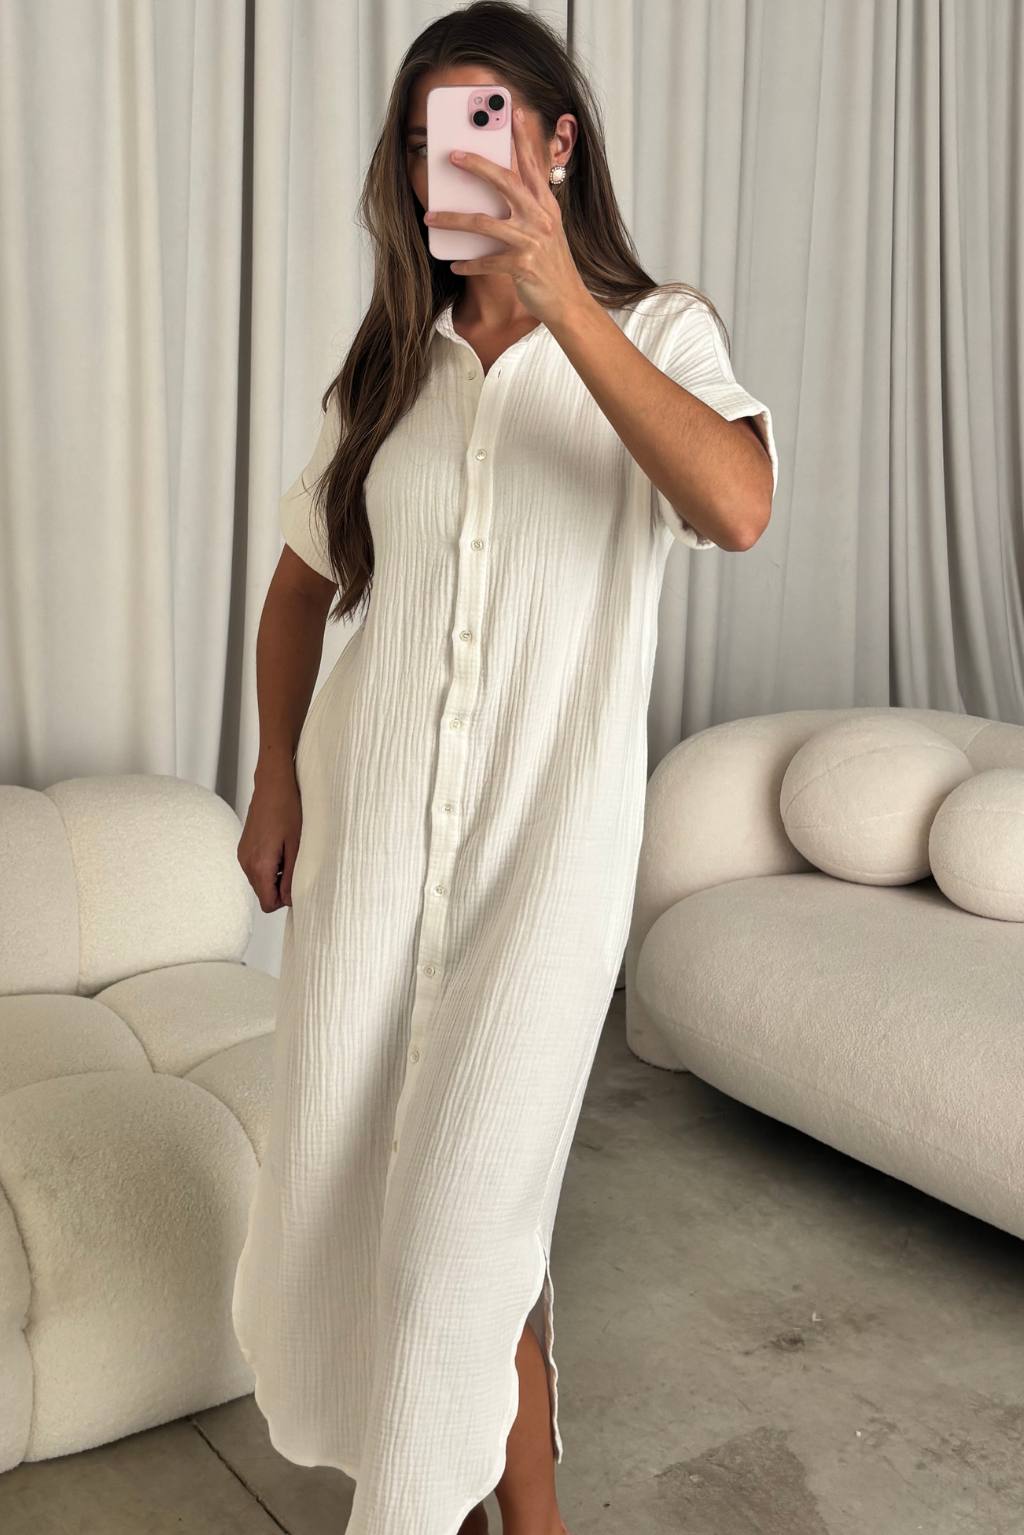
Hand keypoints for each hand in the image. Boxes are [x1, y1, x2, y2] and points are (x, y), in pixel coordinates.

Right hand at [238, 766, 302, 911]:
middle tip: (296, 865)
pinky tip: (279, 847)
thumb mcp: (297, 846)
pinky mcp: (243, 848)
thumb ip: (292, 876)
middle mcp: (246, 862)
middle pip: (263, 894)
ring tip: (288, 853)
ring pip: (260, 881)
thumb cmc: (287, 809)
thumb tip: (290, 899)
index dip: (285, 899)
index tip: (297, 884)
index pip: (268, 903)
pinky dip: (269, 865)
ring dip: (275, 875)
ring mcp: (242, 855)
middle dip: (281, 887)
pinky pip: (256, 868)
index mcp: (259, 865)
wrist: (272, 785)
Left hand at [423, 107, 587, 327]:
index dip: (522, 138)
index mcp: (546, 206)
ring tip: (430, 217)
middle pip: (504, 181)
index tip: (513, 112)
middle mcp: (540, 218)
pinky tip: (455, 263)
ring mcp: (531, 241)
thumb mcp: (547, 231)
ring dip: (452, 219)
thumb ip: (529, 209)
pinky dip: (468, 262)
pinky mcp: (522, 265)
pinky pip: (486, 260)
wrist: (568, 302)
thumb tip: (497, 194)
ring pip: (483, 222)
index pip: (532, 165)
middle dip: (477, 165)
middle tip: (453, 155)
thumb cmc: (552, 266)